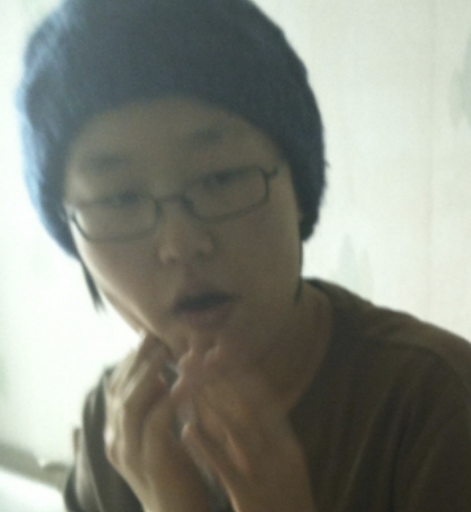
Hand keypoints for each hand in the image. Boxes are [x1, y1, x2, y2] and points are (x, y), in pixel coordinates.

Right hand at [104, 335, 209, 511]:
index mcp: (116, 433)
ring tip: (165, 349)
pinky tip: (182, 380)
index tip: (146, 336)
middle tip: (153, 334)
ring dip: (149, 372)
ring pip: (131, 403)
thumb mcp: (161, 436)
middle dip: (137, 359)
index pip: (117, 388)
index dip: (130, 361)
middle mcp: (115, 440)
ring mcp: (128, 452)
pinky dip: (169, 398)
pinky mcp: (149, 461)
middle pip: (121, 390)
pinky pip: (156, 422)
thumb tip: (160, 377)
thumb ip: (155, 409)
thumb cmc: (174, 473)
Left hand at [173, 349, 316, 511]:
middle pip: (248, 407)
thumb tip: (242, 407)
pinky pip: (226, 469)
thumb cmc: (284, 507)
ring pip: (237, 431)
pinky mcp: (251, 498)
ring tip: (187, 380)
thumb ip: (267, 440)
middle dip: (219, 378)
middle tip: (195, 355)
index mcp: (289, 446)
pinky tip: (187, 430)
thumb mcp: (283, 470)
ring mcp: (268, 476)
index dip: (238, 373)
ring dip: (211, 402)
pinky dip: (207, 447)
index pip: (263, 400)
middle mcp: (281, 454)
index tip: (216, 351)